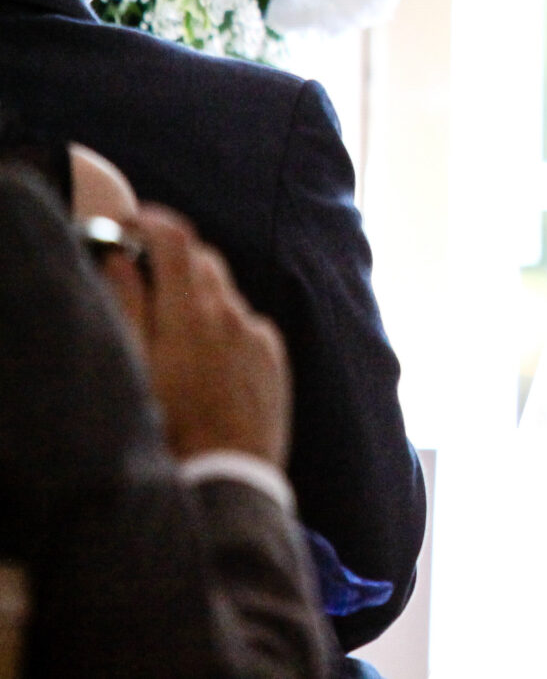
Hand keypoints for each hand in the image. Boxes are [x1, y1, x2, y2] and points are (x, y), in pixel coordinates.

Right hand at [99, 207, 290, 466]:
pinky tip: (203, 362)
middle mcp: (232, 313)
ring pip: (224, 293)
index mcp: (192, 311)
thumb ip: (127, 305)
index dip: (151, 222)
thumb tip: (121, 257)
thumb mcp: (132, 366)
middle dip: (172, 260)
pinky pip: (245, 324)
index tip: (131, 224)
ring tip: (169, 333)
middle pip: (203, 261)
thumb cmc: (168, 426)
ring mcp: (258, 334)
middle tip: (142, 278)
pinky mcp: (273, 356)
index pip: (177, 239)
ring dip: (197, 296)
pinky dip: (222, 326)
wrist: (228, 477)